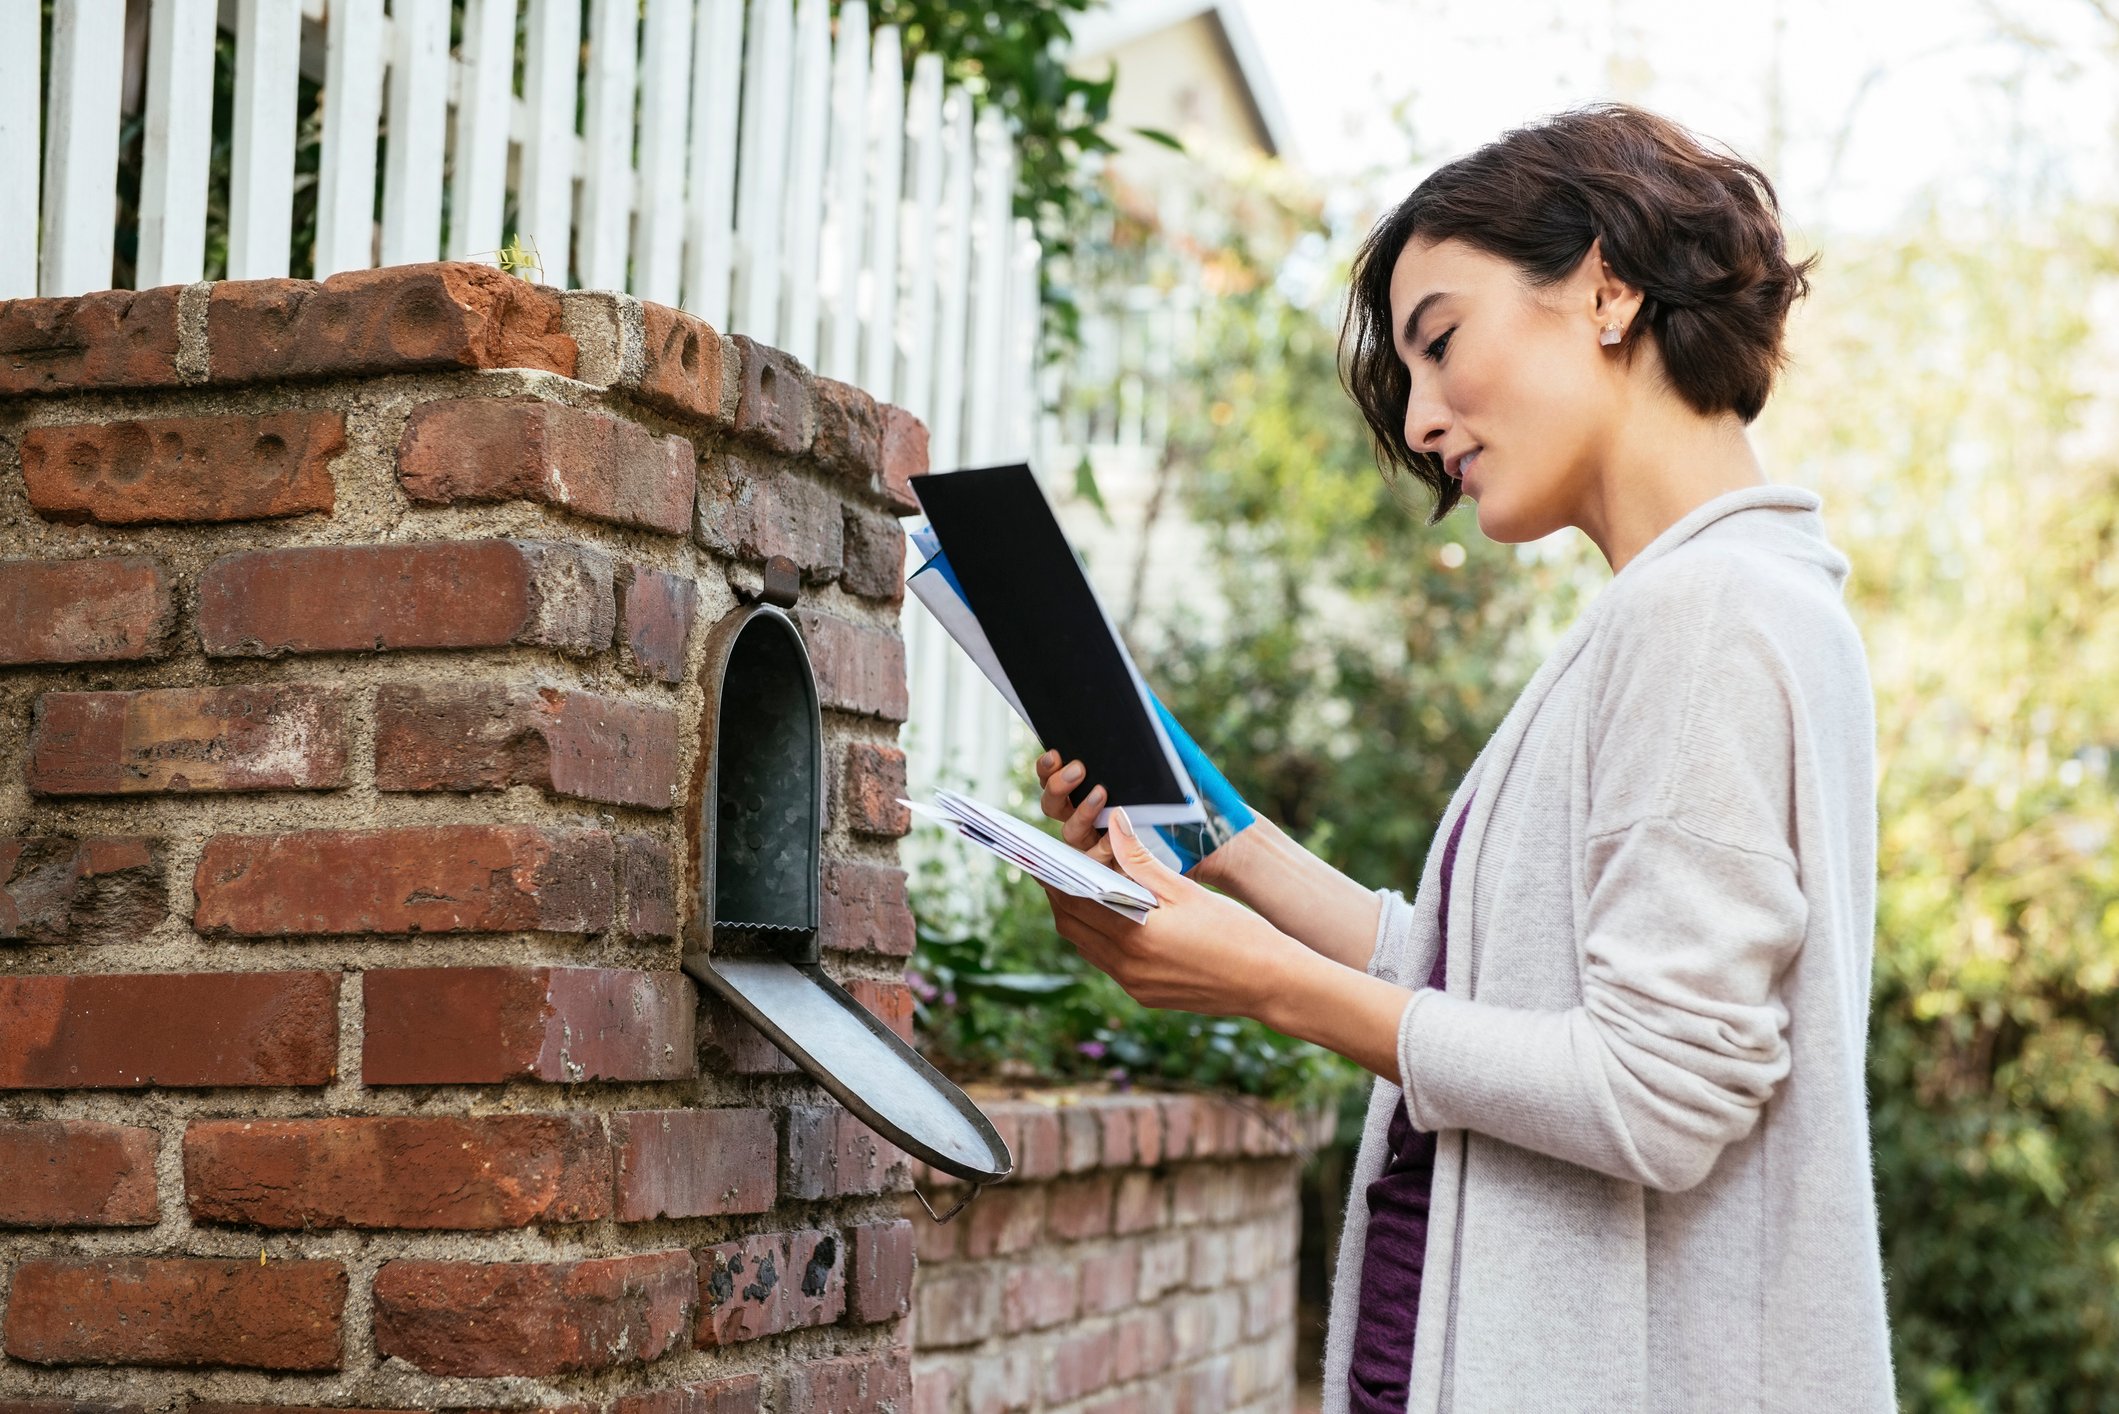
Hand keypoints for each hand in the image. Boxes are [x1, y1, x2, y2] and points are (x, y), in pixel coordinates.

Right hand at [1033, 694, 1257, 877]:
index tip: (1055, 752)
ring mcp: (1100, 844)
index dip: (1047, 767)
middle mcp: (1089, 816)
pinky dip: (1104, 847)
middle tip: (1078, 768)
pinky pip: (1098, 861)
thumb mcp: (1168, 757)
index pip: (1054, 776)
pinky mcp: (1118, 868)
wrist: (1219, 838)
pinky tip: (1115, 836)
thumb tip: (1129, 693)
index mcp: (1090, 786)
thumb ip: (1146, 732)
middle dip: (1059, 785)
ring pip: (1071, 834)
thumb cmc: (1190, 794)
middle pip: (1054, 805)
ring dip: (1081, 812)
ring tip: (1102, 794)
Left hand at [1040, 807, 1303, 1021]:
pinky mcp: (1147, 996)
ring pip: (1089, 948)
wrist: (1271, 984)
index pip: (1074, 904)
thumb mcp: (1187, 891)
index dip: (1054, 878)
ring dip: (1080, 919)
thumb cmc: (1236, 932)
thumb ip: (1142, 861)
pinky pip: (1110, 964)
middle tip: (1057, 868)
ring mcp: (1136, 986)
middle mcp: (1127, 968)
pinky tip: (1115, 917)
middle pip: (1074, 928)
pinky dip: (1103, 938)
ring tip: (1082, 888)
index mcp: (1134, 938)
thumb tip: (1115, 824)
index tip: (1043, 857)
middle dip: (1061, 897)